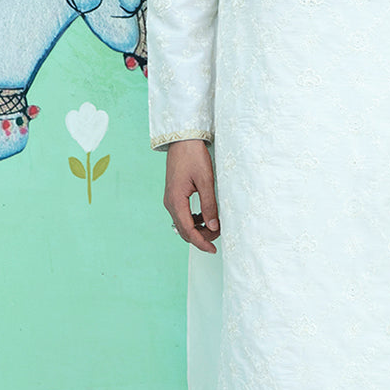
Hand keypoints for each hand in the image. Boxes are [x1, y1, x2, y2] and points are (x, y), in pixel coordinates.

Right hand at [164, 138, 220, 253]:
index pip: (188, 230)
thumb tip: (214, 226)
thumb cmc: (193, 157)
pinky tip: (206, 216)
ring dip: (198, 229)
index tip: (213, 249)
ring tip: (215, 225)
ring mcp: (170, 199)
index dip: (201, 242)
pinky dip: (194, 220)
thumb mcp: (206, 181)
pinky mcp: (174, 195)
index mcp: (176, 200)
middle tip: (219, 235)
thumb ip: (209, 205)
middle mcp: (170, 202)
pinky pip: (182, 214)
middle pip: (184, 230)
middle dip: (201, 237)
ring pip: (183, 223)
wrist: (183, 140)